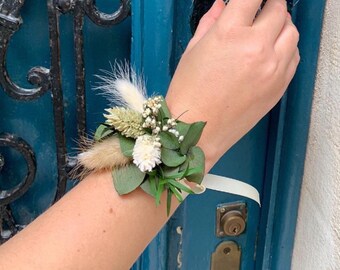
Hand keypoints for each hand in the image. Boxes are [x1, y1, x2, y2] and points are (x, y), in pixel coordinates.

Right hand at [166, 0, 299, 168]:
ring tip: (266, 30)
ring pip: (291, 31)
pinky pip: (293, 56)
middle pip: (278, 9)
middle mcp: (256, 47)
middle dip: (267, 5)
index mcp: (230, 34)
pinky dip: (286, 48)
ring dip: (279, 25)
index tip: (249, 0)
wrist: (196, 132)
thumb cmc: (189, 94)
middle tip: (258, 9)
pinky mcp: (279, 87)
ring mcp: (272, 68)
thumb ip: (210, 22)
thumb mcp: (193, 51)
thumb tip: (221, 5)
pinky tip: (271, 52)